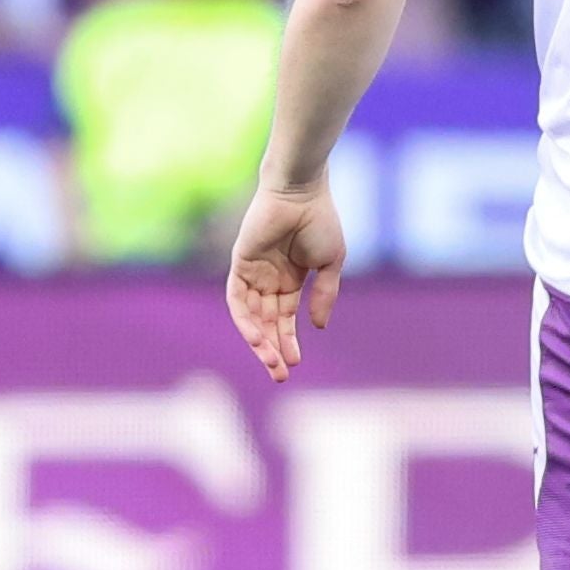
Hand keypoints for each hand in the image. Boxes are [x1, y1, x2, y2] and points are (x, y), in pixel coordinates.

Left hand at [226, 180, 346, 383]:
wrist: (302, 193)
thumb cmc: (321, 221)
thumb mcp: (330, 263)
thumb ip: (324, 294)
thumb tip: (316, 327)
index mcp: (292, 278)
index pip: (286, 317)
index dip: (289, 341)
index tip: (296, 364)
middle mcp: (270, 279)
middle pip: (267, 322)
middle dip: (274, 349)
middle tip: (281, 375)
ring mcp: (253, 273)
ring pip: (252, 317)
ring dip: (260, 341)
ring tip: (272, 362)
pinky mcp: (240, 265)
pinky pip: (238, 300)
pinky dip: (246, 321)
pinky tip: (258, 338)